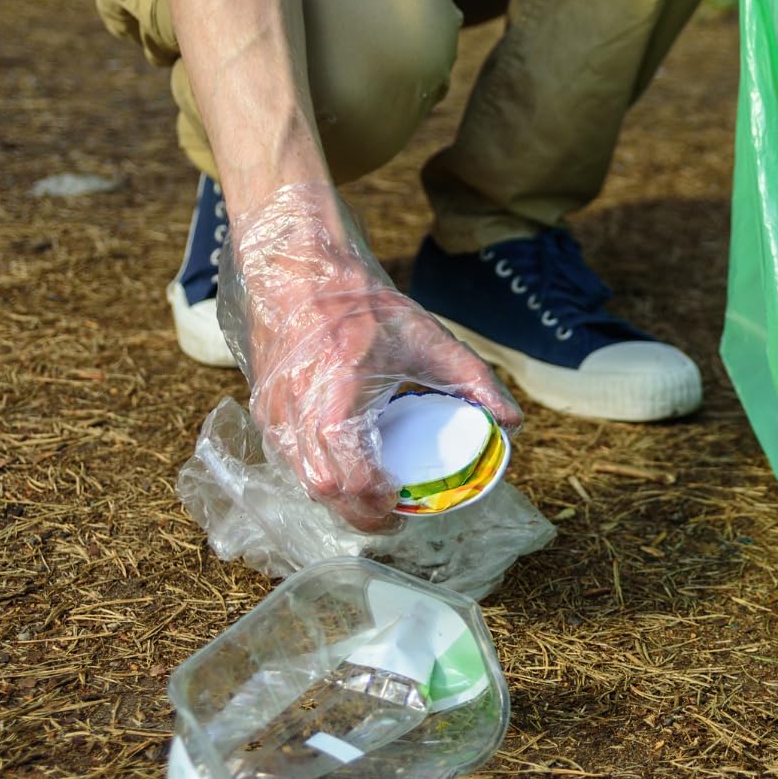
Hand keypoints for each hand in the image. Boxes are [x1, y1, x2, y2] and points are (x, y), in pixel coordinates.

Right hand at [221, 183, 521, 529]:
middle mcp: (298, 418)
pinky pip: (288, 455)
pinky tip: (342, 456)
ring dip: (337, 492)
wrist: (299, 266)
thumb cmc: (360, 302)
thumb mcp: (425, 337)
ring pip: (303, 478)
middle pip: (325, 492)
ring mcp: (274, 414)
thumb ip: (472, 378)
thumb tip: (513, 420)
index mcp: (337, 406)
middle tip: (390, 512)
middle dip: (358, 512)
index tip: (404, 509)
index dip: (381, 506)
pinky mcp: (264, 406)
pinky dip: (316, 466)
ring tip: (369, 490)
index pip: (356, 483)